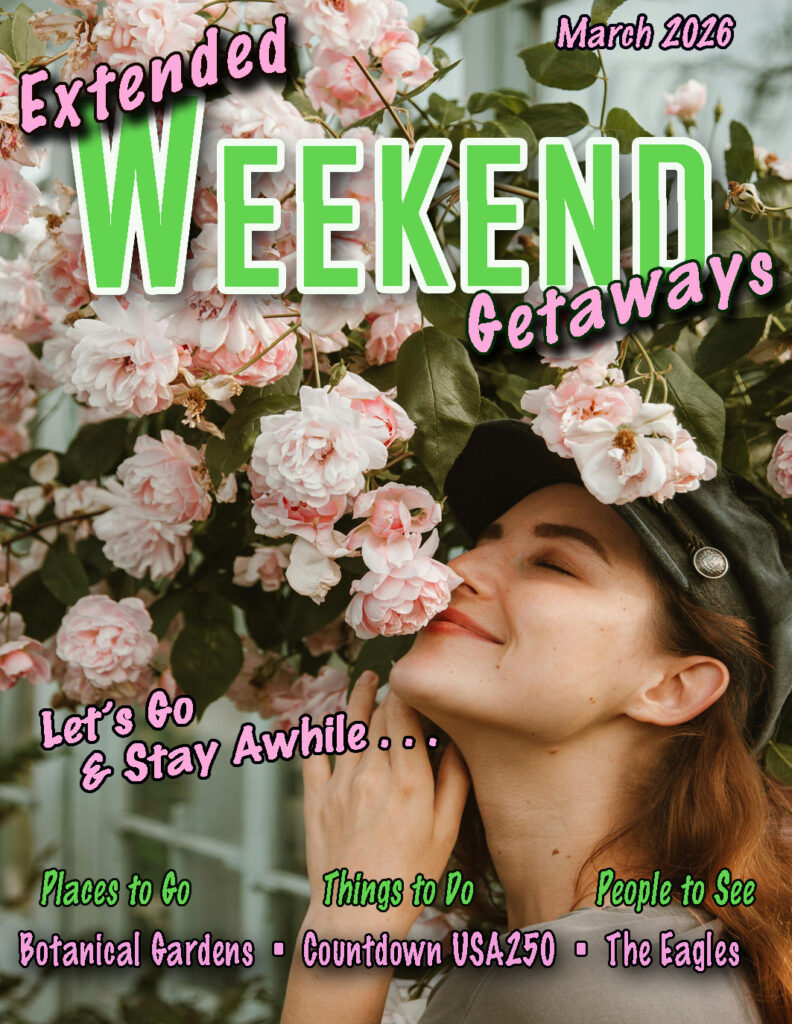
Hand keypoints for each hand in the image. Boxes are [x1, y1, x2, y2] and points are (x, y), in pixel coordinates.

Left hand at [301, 671, 469, 938]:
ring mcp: (339, 783)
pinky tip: (324, 714)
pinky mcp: (315, 797)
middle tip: (396, 679)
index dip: (408, 690)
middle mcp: (372, 774)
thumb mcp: (445, 833)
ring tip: (365, 678)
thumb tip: (456, 742)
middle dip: (388, 692)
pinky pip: (314, 751)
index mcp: (409, 781)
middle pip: (378, 715)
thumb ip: (453, 782)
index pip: (404, 713)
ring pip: (347, 725)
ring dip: (357, 697)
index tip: (416, 680)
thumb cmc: (408, 879)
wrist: (355, 917)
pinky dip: (319, 729)